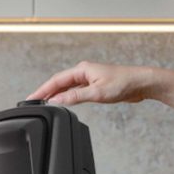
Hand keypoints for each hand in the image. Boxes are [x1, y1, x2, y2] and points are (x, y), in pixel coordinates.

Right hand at [27, 61, 153, 105]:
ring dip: (56, 94)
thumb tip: (58, 100)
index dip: (42, 90)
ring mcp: (89, 78)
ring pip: (67, 87)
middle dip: (45, 92)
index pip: (56, 80)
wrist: (141, 83)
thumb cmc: (124, 83)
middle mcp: (84, 72)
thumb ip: (75, 96)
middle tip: (34, 102)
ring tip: (44, 103)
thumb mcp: (97, 92)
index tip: (31, 98)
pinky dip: (67, 96)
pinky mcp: (95, 85)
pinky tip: (64, 102)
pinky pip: (76, 90)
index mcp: (82, 69)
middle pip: (59, 83)